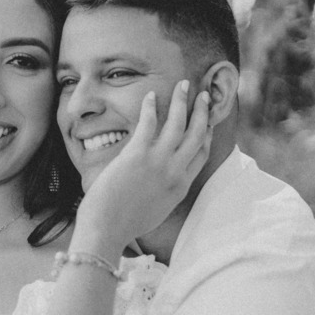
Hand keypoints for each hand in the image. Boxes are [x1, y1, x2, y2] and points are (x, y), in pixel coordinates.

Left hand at [73, 80, 211, 257]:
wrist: (106, 229)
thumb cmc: (123, 225)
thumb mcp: (154, 212)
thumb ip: (163, 195)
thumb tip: (159, 185)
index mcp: (180, 187)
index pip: (202, 155)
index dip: (206, 134)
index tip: (207, 121)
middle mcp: (175, 172)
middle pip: (197, 135)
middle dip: (203, 112)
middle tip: (203, 95)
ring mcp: (158, 162)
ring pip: (179, 123)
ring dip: (183, 101)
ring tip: (184, 85)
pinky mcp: (138, 154)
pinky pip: (149, 123)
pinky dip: (152, 106)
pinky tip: (151, 95)